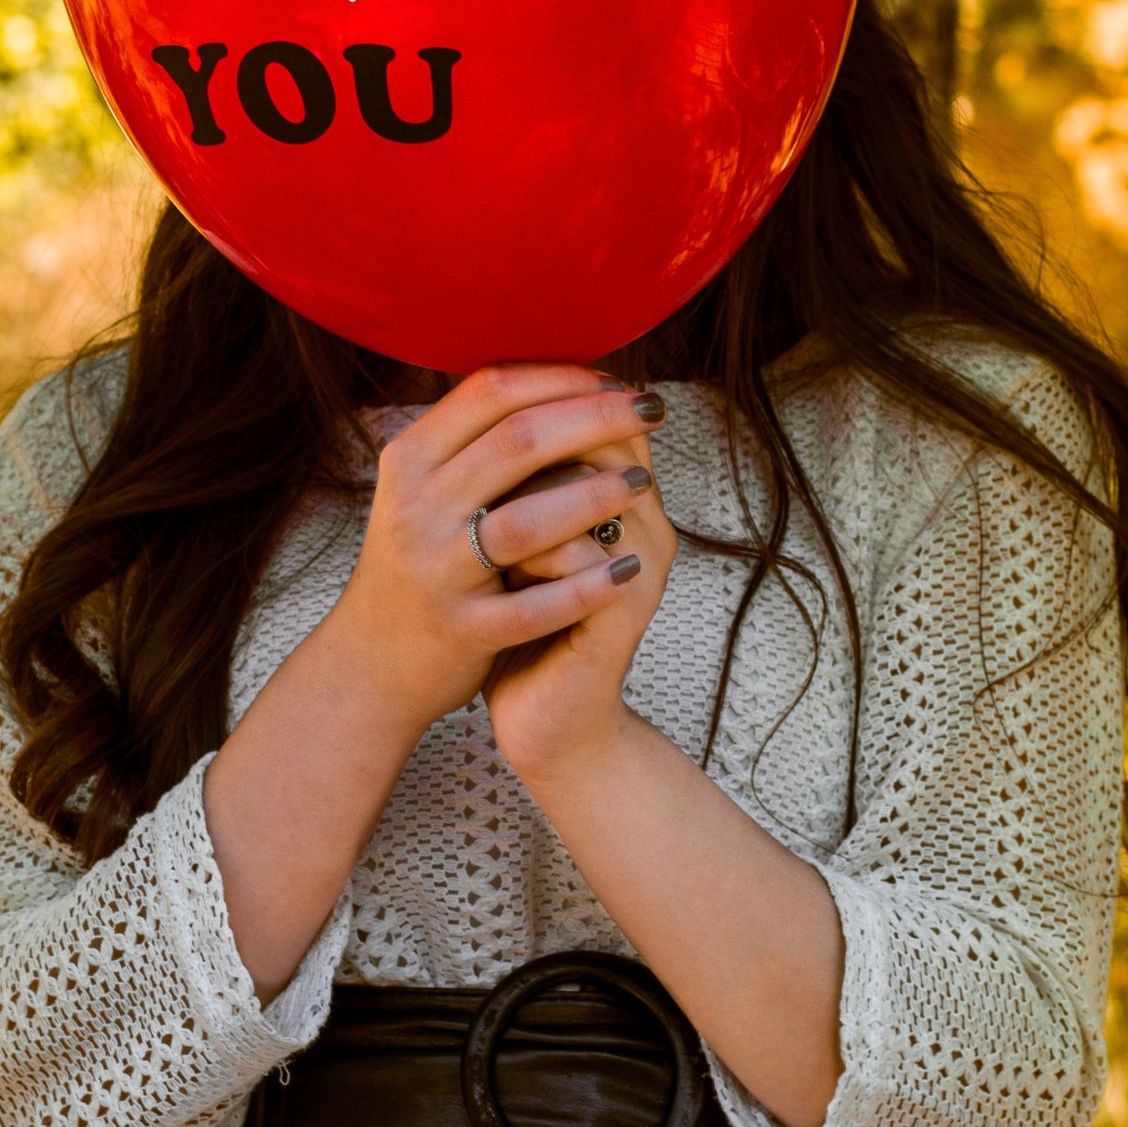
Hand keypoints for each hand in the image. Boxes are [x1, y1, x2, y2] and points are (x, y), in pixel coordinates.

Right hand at [319, 363, 670, 735]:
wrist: (371, 661)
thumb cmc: (421, 560)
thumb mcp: (424, 488)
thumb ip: (475, 439)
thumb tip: (559, 376)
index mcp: (409, 459)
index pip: (491, 391)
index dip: (562, 376)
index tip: (616, 379)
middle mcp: (415, 509)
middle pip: (517, 442)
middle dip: (596, 417)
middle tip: (652, 409)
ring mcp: (435, 572)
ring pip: (526, 522)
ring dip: (595, 494)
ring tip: (644, 480)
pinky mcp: (460, 630)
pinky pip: (533, 607)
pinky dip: (586, 587)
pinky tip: (628, 570)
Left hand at [480, 421, 678, 779]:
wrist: (549, 721)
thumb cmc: (526, 623)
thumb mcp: (523, 542)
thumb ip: (524, 480)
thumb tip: (479, 408)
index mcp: (627, 498)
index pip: (601, 410)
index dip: (541, 405)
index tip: (481, 431)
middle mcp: (647, 523)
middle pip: (600, 436)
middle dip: (530, 447)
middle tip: (479, 479)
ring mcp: (644, 565)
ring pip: (584, 487)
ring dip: (524, 501)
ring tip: (490, 532)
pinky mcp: (625, 612)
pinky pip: (575, 554)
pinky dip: (524, 558)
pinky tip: (500, 579)